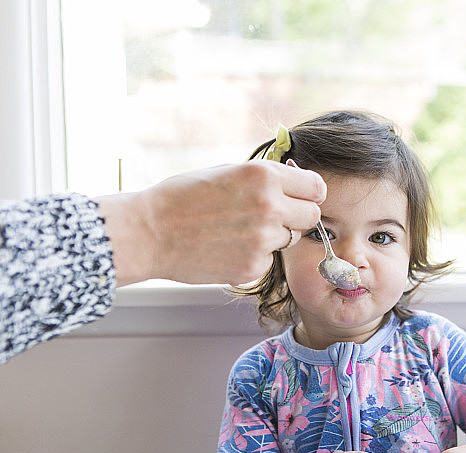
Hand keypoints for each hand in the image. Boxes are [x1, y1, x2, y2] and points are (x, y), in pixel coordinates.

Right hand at [97, 161, 325, 285]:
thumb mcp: (227, 171)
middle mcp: (270, 207)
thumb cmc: (182, 198)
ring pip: (290, 240)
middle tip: (273, 217)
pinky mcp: (253, 267)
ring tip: (239, 231)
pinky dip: (254, 256)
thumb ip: (265, 178)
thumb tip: (295, 180)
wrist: (149, 232)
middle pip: (312, 216)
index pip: (316, 187)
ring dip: (274, 236)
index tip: (301, 198)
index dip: (309, 193)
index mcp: (264, 176)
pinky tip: (227, 248)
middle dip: (297, 216)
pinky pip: (269, 260)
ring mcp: (263, 240)